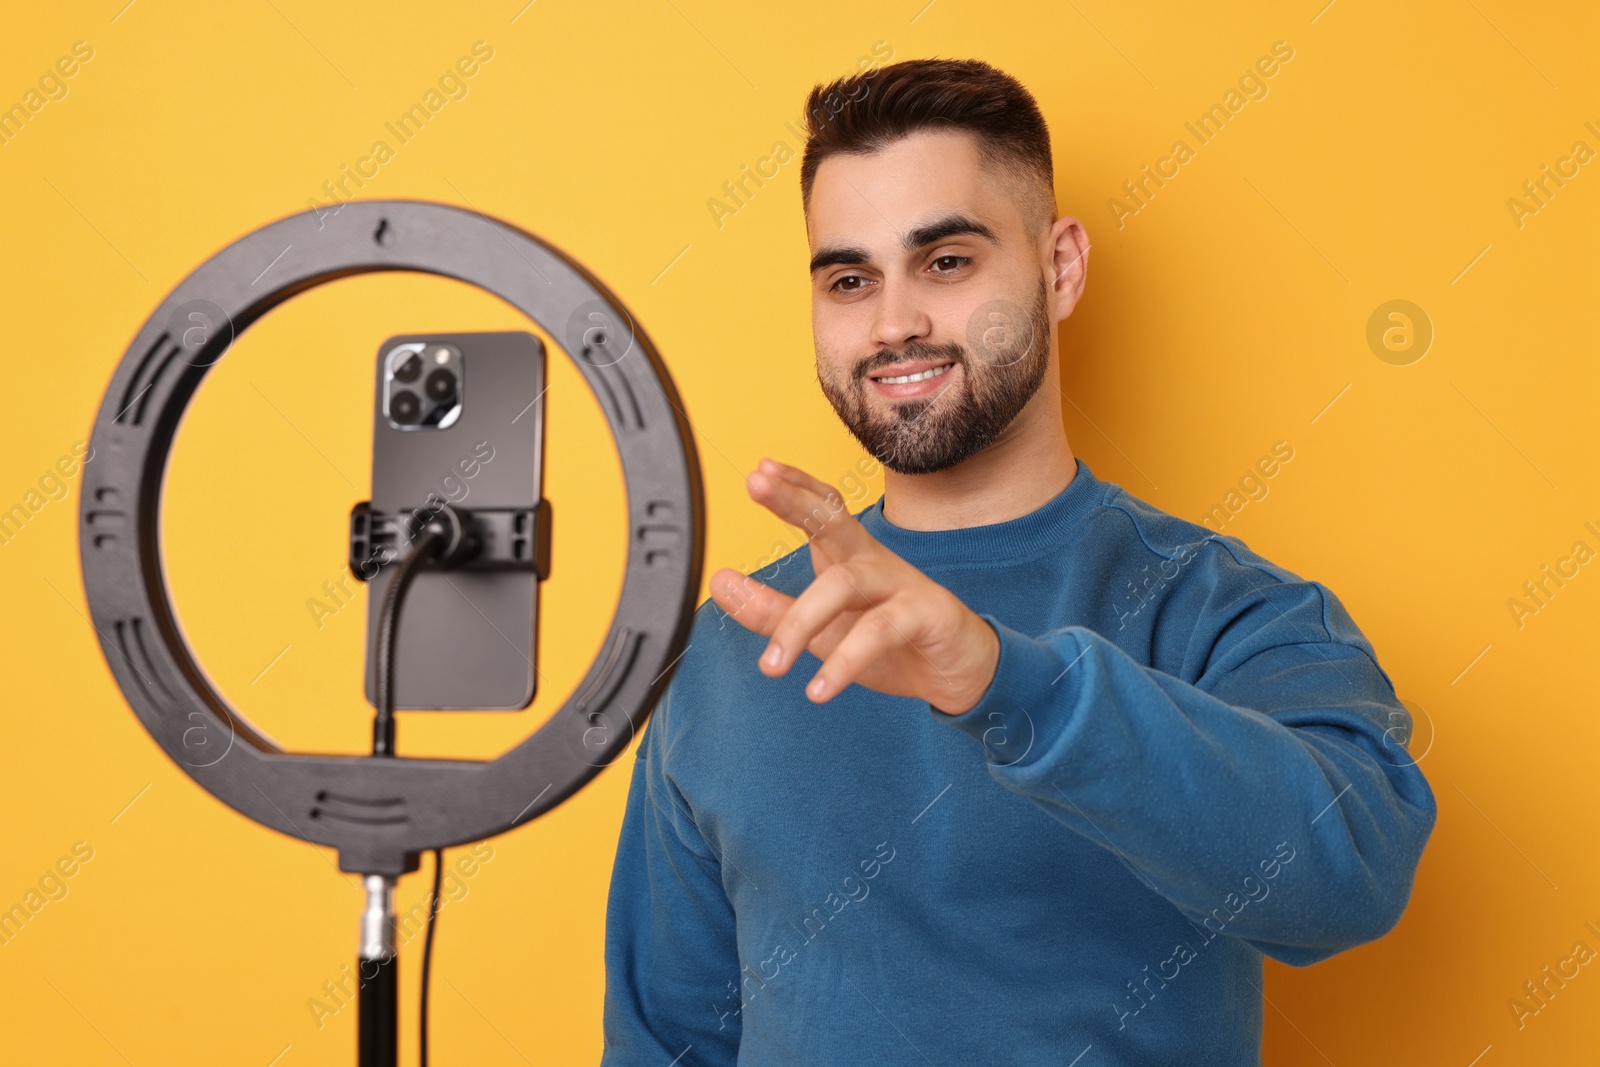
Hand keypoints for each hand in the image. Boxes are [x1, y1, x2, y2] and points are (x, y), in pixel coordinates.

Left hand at [708, 458, 1000, 714]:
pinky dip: (845, 664)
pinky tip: (818, 689)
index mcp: (851, 556)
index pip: (821, 508)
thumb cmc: (891, 643)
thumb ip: (772, 610)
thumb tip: (719, 583)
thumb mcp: (822, 631)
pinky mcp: (926, 616)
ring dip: (800, 624)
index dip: (792, 486)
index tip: (759, 470)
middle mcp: (875, 561)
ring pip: (844, 585)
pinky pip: (878, 633)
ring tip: (770, 667)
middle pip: (833, 520)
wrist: (961, 672)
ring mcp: (902, 585)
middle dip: (793, 499)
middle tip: (755, 484)